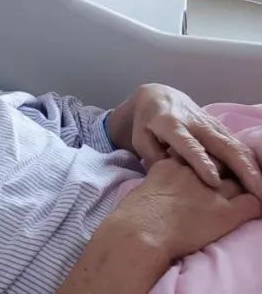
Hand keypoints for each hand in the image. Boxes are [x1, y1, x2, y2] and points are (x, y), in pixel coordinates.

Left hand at [107, 84, 261, 197]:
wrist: (157, 97)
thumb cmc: (146, 123)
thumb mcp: (140, 139)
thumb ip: (153, 158)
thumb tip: (169, 180)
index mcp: (171, 125)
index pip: (189, 145)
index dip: (201, 162)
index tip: (214, 182)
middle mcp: (195, 123)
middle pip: (222, 145)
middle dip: (242, 169)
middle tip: (257, 192)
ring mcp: (211, 124)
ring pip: (236, 145)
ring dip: (252, 167)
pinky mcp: (220, 127)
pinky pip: (238, 144)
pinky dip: (251, 161)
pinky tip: (259, 178)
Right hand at [108, 157, 261, 262]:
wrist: (141, 229)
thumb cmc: (134, 212)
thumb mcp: (146, 185)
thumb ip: (160, 179)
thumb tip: (165, 186)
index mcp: (173, 164)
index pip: (199, 154)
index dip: (207, 161)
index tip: (209, 169)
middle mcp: (195, 173)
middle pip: (221, 164)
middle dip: (228, 168)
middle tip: (232, 175)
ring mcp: (212, 191)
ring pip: (239, 181)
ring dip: (245, 183)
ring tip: (250, 186)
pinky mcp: (225, 212)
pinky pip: (252, 203)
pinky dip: (257, 201)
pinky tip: (258, 201)